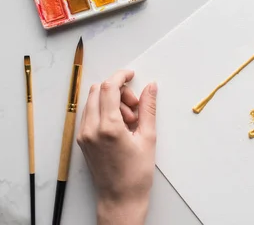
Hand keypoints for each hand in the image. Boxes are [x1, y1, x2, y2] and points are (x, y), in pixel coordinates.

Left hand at [77, 70, 157, 224]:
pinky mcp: (82, 140)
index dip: (121, 76)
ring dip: (111, 101)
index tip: (131, 74)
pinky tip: (120, 125)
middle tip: (136, 105)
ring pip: (92, 101)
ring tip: (130, 119)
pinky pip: (90, 114)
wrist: (120, 199)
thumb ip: (148, 108)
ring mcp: (84, 135)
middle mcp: (91, 129)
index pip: (108, 88)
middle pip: (98, 91)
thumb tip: (150, 87)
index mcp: (108, 127)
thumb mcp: (148, 138)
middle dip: (118, 90)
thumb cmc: (136, 175)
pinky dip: (105, 111)